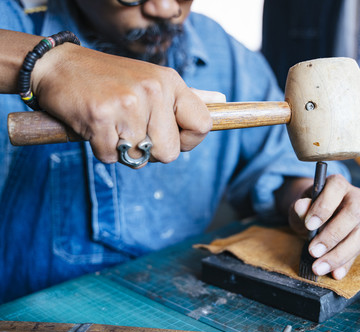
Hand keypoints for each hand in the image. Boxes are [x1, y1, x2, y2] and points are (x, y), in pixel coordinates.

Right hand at [32, 43, 214, 164]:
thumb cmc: (112, 80)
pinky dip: (101, 149)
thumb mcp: (154, 80)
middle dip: (150, 151)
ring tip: (112, 124)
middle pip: (170, 153)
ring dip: (123, 150)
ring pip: (139, 158)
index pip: (203, 125)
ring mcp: (127, 103)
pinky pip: (110, 157)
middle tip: (132, 130)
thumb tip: (221, 102)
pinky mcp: (101, 117)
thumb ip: (187, 98)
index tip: (174, 138)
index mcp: (170, 82)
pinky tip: (95, 126)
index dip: (189, 141)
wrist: (60, 67)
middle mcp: (154, 91)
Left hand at [288, 174, 359, 279]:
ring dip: (339, 254)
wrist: (318, 218)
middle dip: (333, 235)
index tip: (309, 225)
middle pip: (353, 213)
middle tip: (313, 251)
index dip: (324, 207)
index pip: (336, 188)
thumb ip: (300, 209)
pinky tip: (335, 273)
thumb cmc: (309, 210)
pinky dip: (346, 264)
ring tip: (319, 267)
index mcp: (338, 184)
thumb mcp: (300, 208)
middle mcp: (356, 197)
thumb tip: (300, 206)